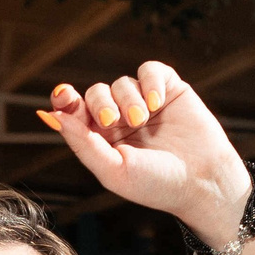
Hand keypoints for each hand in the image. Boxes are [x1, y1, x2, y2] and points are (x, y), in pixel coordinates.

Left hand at [40, 62, 251, 244]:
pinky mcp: (169, 90)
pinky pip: (150, 70)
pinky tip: (157, 103)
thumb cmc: (157, 184)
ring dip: (128, 99)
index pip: (76, 112)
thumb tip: (52, 115)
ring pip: (122, 82)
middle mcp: (121, 119)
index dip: (65, 100)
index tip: (62, 96)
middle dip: (99, 103)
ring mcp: (145, 103)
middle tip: (112, 121)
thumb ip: (82, 143)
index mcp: (102, 140)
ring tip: (142, 120)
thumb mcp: (113, 170)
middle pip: (96, 92)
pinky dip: (150, 82)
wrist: (202, 182)